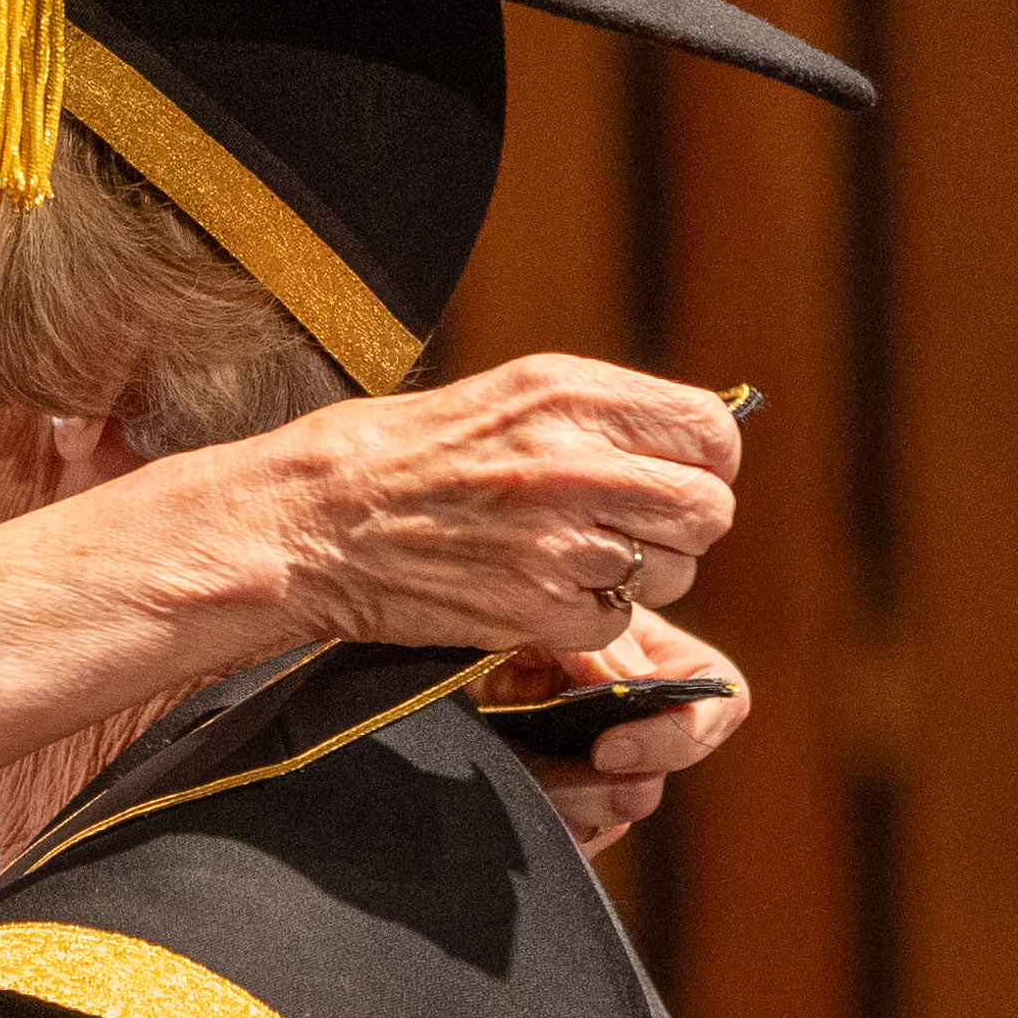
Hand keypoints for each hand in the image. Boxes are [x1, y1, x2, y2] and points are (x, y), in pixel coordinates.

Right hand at [226, 356, 740, 655]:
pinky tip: (528, 596)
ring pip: (671, 574)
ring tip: (560, 561)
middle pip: (707, 510)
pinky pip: (614, 624)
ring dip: (632, 578)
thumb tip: (683, 445)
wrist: (306, 521)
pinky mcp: (535, 608)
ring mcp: (558, 539)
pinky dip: (582, 622)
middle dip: (678, 529)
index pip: (711, 432)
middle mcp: (573, 461)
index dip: (702, 464)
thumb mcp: (500, 398)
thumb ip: (595, 416)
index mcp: (569, 393)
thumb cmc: (391, 456)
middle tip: (623, 533)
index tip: (666, 479)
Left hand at [477, 607, 753, 859]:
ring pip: (616, 817)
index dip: (681, 732)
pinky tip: (508, 800)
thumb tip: (627, 680)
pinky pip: (575, 843)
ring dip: (566, 805)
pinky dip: (543, 829)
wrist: (422, 662)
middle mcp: (632, 718)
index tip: (606, 749)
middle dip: (602, 786)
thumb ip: (586, 640)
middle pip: (661, 777)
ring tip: (514, 774)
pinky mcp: (562, 811)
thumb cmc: (480, 625)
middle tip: (546, 776)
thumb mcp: (528, 617)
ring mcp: (598, 771)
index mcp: (646, 657)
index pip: (720, 696)